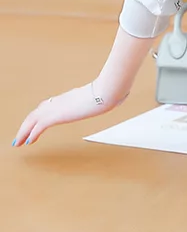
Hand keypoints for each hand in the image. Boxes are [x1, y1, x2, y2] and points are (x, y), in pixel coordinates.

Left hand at [11, 82, 128, 146]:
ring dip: (24, 131)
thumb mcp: (112, 93)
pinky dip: (30, 134)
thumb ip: (112, 95)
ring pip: (33, 119)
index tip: (36, 120)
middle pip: (38, 111)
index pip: (51, 104)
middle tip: (20, 134)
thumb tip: (123, 94)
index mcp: (73, 96)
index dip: (41, 113)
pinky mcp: (57, 115)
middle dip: (27, 123)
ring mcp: (59, 107)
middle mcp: (62, 100)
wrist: (110, 89)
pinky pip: (38, 126)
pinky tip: (27, 142)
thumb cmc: (114, 89)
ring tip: (17, 141)